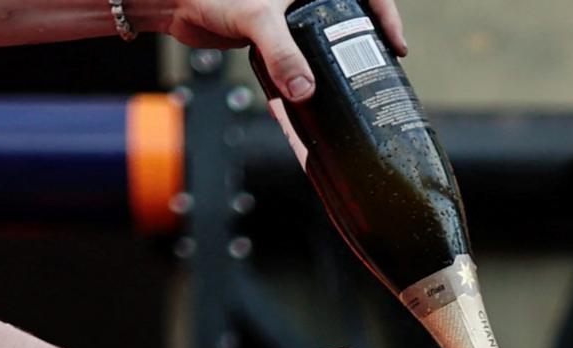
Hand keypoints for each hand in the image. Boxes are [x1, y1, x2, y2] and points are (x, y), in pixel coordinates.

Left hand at [166, 0, 401, 106]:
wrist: (176, 3)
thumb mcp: (256, 19)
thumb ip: (282, 52)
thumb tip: (304, 91)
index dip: (386, 15)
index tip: (396, 47)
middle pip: (351, 22)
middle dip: (367, 49)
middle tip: (381, 76)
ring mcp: (291, 19)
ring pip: (326, 46)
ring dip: (338, 73)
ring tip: (353, 98)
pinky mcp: (275, 39)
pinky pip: (300, 63)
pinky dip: (305, 86)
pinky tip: (308, 110)